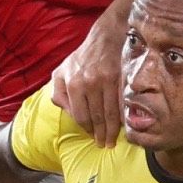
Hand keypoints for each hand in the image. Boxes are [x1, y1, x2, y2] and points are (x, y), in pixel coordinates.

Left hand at [50, 17, 122, 146]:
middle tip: (105, 145)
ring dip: (112, 130)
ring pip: (110, 113)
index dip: (87, 129)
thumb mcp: (61, 72)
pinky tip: (124, 125)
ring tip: (114, 140)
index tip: (92, 137)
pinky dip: (123, 117)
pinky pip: (121, 103)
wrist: (105, 37)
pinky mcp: (120, 78)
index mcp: (72, 84)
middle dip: (101, 134)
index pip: (80, 116)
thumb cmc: (82, 58)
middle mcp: (88, 83)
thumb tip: (68, 112)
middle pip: (96, 117)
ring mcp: (106, 80)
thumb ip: (58, 94)